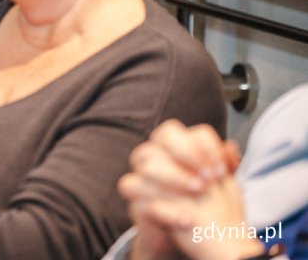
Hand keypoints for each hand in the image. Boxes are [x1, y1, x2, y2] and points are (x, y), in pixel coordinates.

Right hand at [120, 120, 243, 259]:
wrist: (185, 235)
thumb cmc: (200, 202)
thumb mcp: (216, 183)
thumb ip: (222, 164)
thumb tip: (230, 148)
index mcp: (167, 148)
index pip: (173, 131)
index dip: (199, 146)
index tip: (221, 169)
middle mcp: (150, 158)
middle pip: (158, 141)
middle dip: (186, 156)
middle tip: (208, 178)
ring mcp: (140, 180)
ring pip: (146, 167)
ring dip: (175, 178)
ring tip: (199, 193)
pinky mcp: (137, 205)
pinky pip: (144, 202)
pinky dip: (167, 211)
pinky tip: (188, 220)